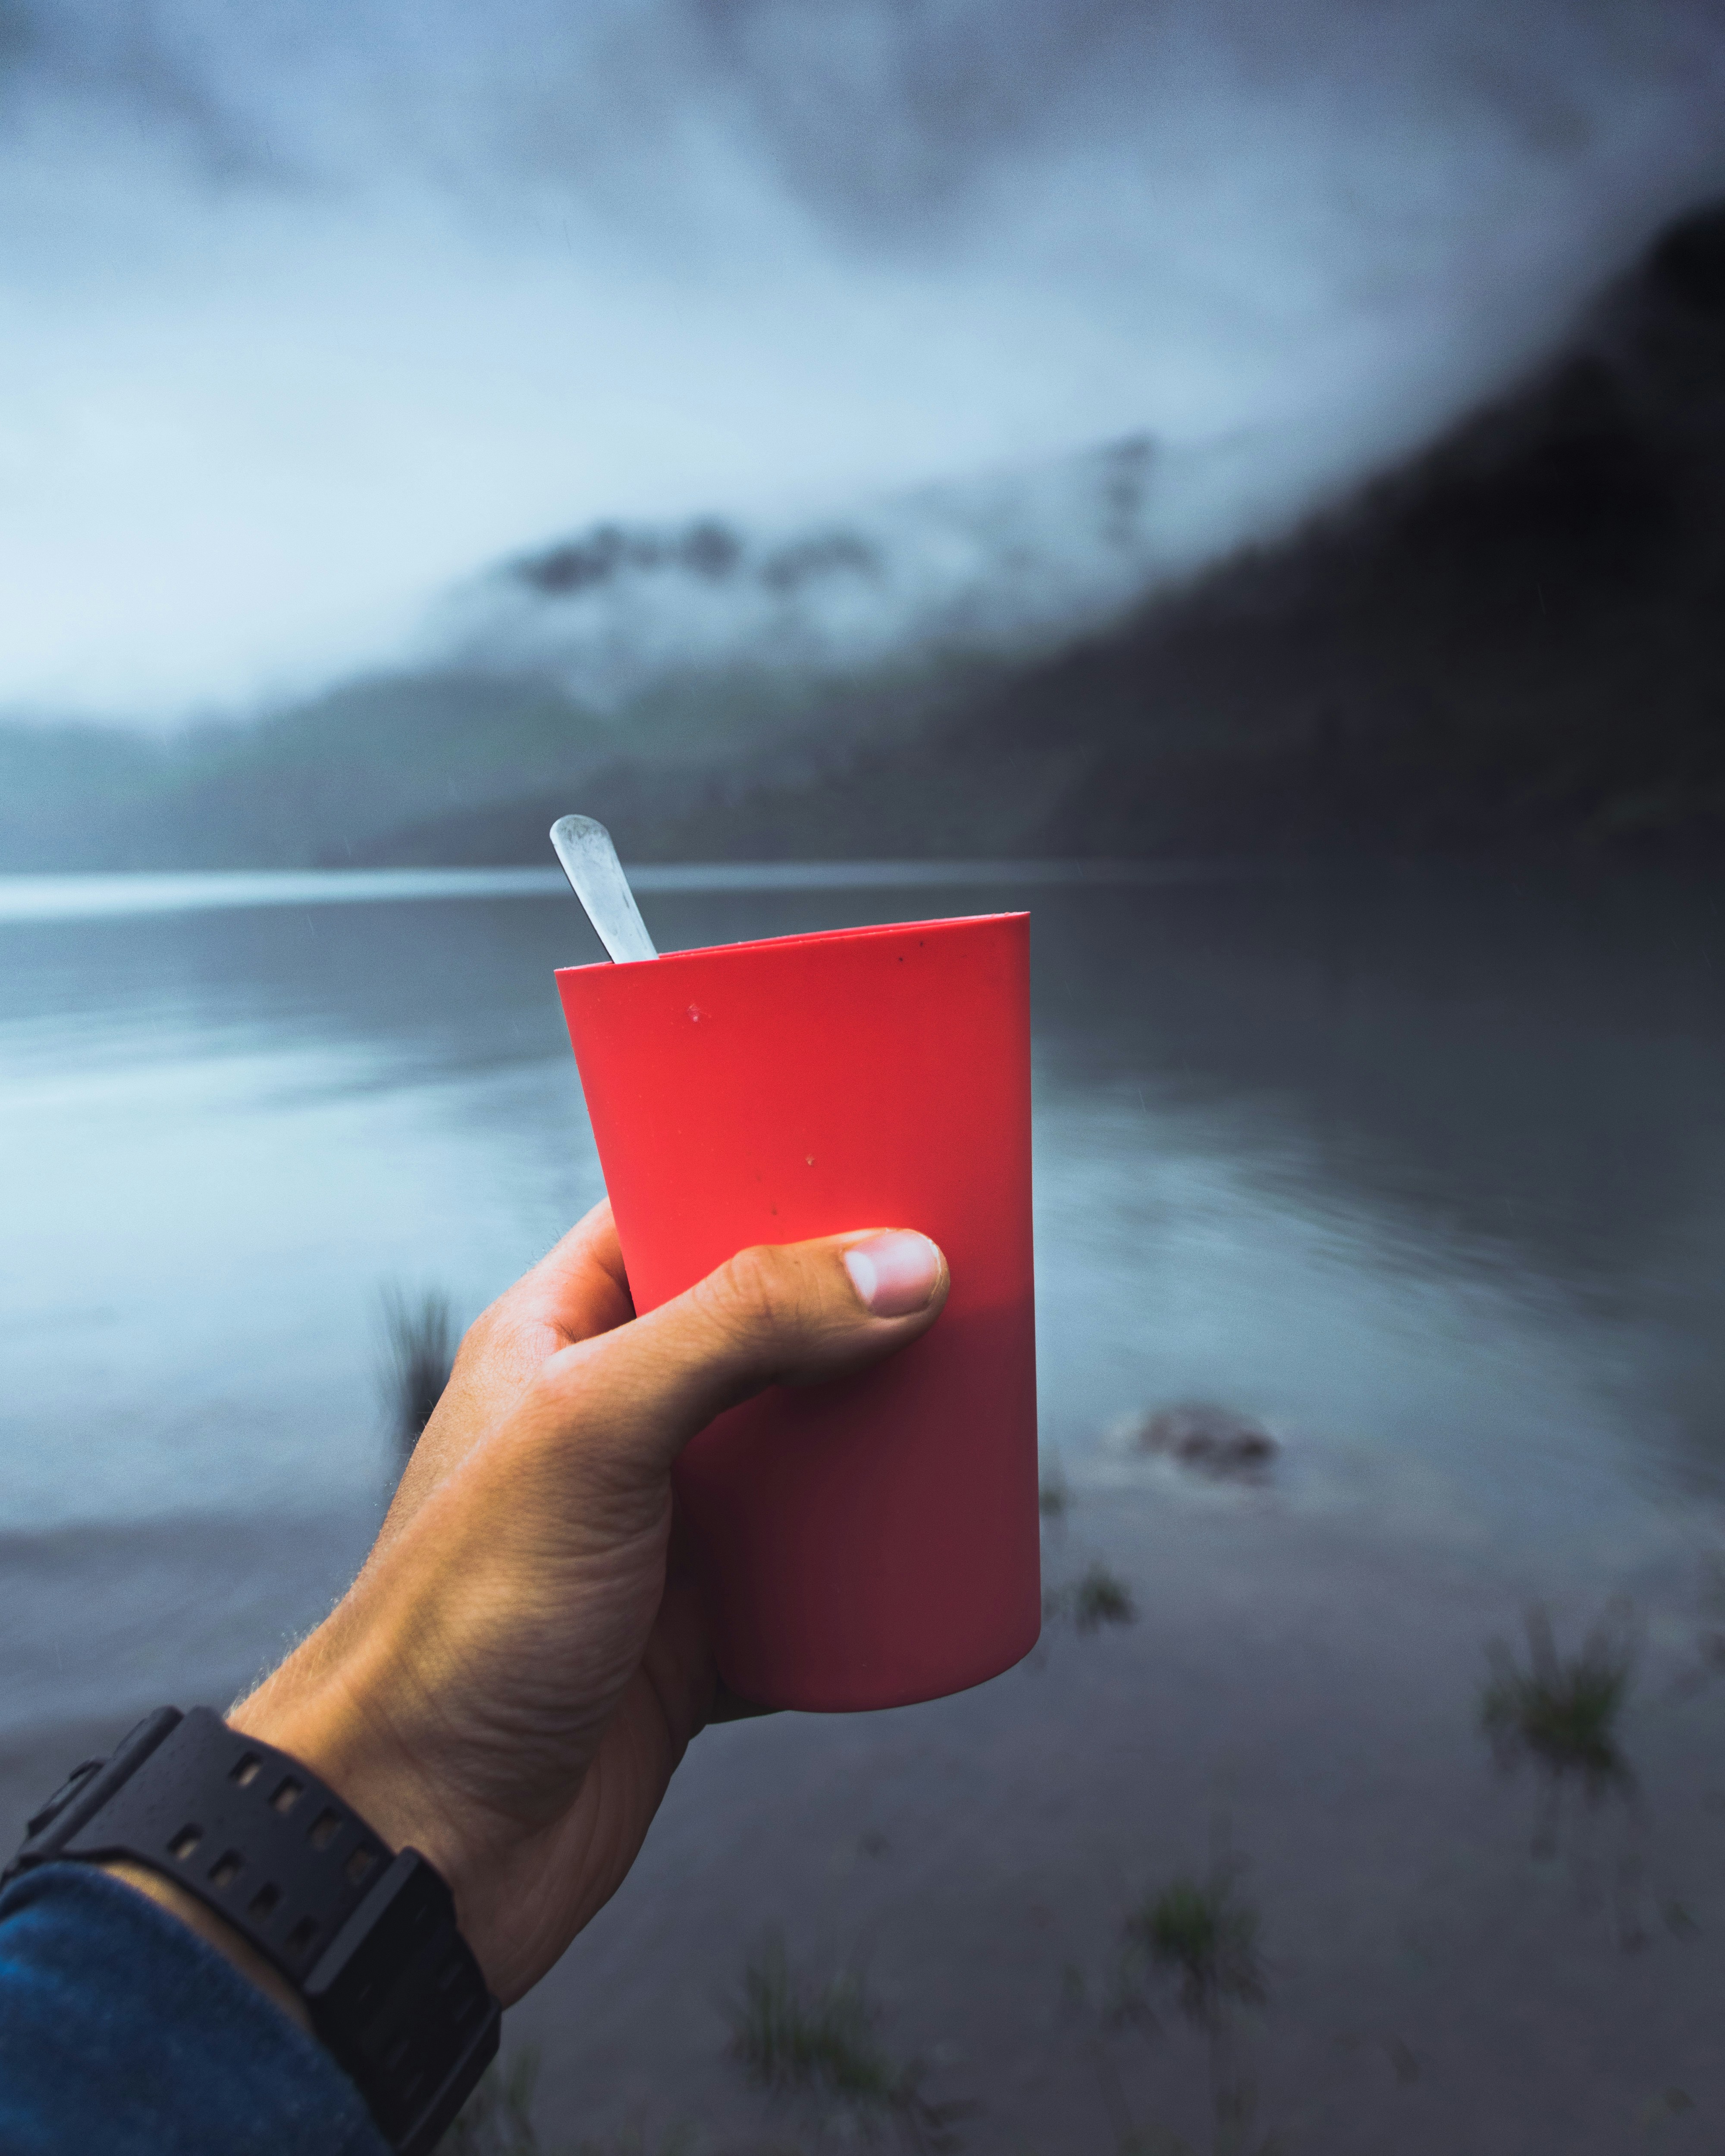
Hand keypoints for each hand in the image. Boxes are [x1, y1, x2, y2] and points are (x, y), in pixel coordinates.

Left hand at [228, 1201, 947, 2003]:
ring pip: (797, 1454)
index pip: (667, 1214)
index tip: (874, 1158)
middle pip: (759, 1331)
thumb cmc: (465, 1620)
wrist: (420, 1845)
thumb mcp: (595, 1432)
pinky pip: (816, 1578)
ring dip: (878, 1433)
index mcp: (556, 1342)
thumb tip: (907, 1267)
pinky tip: (945, 1534)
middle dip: (853, 1309)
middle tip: (964, 1275)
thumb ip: (739, 1329)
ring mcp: (658, 1532)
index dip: (761, 1176)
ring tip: (978, 1393)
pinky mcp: (700, 1637)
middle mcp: (611, 1425)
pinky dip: (876, 1562)